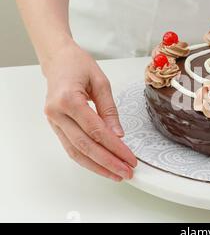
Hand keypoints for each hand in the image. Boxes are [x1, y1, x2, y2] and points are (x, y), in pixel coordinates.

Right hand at [43, 42, 136, 180]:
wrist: (57, 59)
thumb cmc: (79, 65)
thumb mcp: (101, 82)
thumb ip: (109, 110)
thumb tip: (118, 134)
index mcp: (68, 99)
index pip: (96, 131)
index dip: (115, 147)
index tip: (130, 158)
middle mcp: (56, 113)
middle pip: (85, 145)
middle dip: (108, 162)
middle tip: (127, 172)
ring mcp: (53, 121)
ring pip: (75, 151)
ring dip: (97, 166)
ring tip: (116, 175)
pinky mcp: (55, 126)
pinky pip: (71, 147)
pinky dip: (87, 159)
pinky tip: (101, 166)